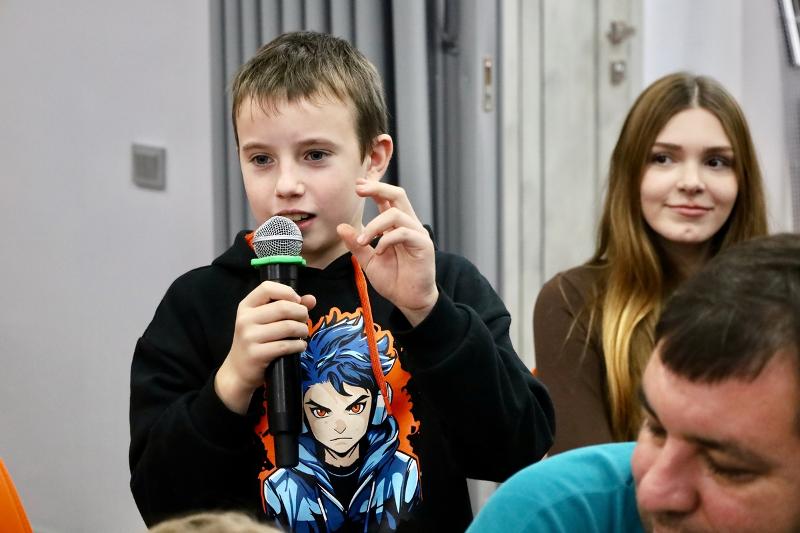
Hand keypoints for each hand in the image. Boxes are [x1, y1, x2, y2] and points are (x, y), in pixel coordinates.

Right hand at [215, 281, 315, 413]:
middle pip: (283, 307)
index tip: (297, 301)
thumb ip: (288, 306)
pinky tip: (300, 346)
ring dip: (302, 330)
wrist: (238, 370)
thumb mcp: (265, 320)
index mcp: (246, 306)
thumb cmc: (255, 340)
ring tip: (303, 333)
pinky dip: (299, 345)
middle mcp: (245, 319)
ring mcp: (249, 337)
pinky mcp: (256, 354)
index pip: (267, 287)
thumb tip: (312, 299)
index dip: (287, 292)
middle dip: (301, 313)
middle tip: (304, 320)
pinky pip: (286, 346)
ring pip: (287, 327)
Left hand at [338, 179, 437, 325]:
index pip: (387, 199)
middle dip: (378, 188)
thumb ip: (357, 244)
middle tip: (359, 189)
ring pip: (396, 214)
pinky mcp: (424, 245)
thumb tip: (341, 227)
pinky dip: (386, 240)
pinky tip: (378, 252)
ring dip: (374, 225)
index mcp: (396, 226)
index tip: (357, 185)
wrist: (409, 301)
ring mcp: (418, 234)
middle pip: (398, 195)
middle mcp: (409, 225)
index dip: (373, 189)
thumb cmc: (393, 280)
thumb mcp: (368, 261)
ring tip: (362, 241)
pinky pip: (404, 233)